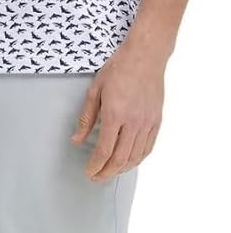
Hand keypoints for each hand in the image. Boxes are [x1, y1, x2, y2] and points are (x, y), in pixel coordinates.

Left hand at [70, 40, 164, 180]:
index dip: (95, 165)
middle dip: (107, 172)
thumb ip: (86, 118)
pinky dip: (138, 159)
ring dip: (122, 169)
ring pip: (136, 156)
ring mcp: (147, 122)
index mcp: (115, 114)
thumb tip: (77, 139)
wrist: (146, 55)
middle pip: (120, 158)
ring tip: (111, 172)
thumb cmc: (119, 68)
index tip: (89, 172)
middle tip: (97, 177)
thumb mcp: (95, 90)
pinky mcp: (157, 120)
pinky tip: (130, 162)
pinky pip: (148, 147)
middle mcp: (133, 122)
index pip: (104, 150)